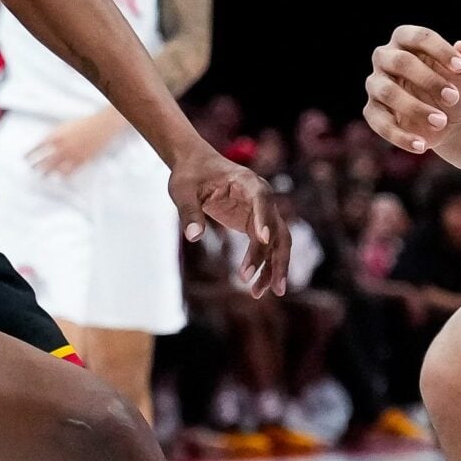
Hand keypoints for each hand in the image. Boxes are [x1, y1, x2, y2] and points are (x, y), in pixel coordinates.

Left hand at [28, 108, 124, 177]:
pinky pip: (69, 172)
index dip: (30, 154)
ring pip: (55, 168)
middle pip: (44, 160)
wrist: (101, 126)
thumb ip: (54, 135)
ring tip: (42, 176)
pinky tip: (59, 178)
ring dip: (47, 173)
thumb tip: (44, 143)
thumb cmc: (83, 124)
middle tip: (31, 169)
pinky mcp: (81, 161)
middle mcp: (62, 147)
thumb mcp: (64, 126)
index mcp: (56, 136)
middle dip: (36, 166)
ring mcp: (72, 155)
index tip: (24, 158)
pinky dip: (63, 175)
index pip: (38, 147)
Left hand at [169, 145, 290, 297]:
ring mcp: (261, 212)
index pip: (262, 199)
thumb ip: (189, 211)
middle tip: (268, 285)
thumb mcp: (183, 190)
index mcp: (247, 181)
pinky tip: (257, 287)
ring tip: (260, 294)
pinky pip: (265, 247)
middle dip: (275, 258)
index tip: (262, 239)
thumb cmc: (190, 174)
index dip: (264, 218)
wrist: (196, 165)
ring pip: (276, 242)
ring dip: (273, 268)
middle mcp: (261, 197)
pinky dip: (263, 266)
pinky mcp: (254, 224)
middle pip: (277, 228)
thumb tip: (193, 237)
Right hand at [364, 27, 460, 155]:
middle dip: (429, 80)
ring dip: (416, 109)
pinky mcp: (372, 112)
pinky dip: (400, 137)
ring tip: (442, 122)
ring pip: (388, 92)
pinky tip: (422, 145)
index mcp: (406, 39)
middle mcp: (385, 58)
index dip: (440, 50)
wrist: (450, 117)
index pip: (418, 37)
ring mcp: (376, 85)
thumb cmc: (457, 85)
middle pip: (400, 62)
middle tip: (454, 98)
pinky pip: (380, 123)